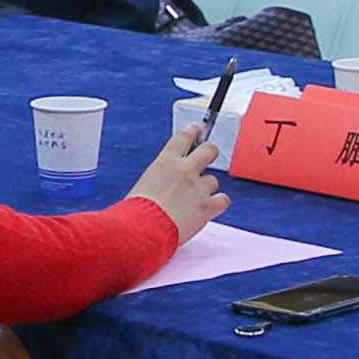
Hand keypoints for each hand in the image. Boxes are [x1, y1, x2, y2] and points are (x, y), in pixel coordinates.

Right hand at [126, 124, 226, 242]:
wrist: (141, 229)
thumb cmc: (136, 211)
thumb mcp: (143, 185)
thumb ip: (160, 180)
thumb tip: (166, 185)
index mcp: (165, 162)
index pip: (183, 137)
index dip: (193, 130)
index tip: (197, 128)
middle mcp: (184, 170)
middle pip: (209, 150)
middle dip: (210, 151)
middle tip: (209, 155)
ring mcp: (198, 187)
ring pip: (213, 180)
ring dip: (207, 189)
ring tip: (194, 201)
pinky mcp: (207, 206)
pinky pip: (223, 200)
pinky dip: (217, 204)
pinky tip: (208, 209)